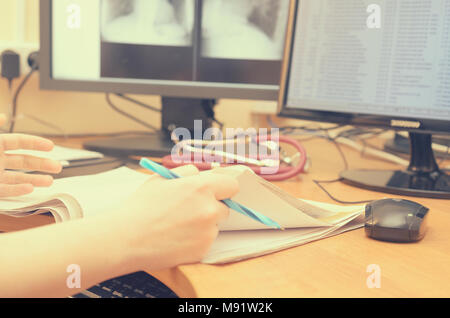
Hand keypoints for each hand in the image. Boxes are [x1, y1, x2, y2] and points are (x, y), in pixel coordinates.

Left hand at [0, 114, 61, 196]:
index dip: (35, 143)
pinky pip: (5, 190)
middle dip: (42, 164)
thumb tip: (3, 116)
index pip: (18, 142)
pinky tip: (30, 188)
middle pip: (23, 161)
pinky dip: (17, 190)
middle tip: (57, 167)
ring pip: (17, 177)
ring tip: (50, 181)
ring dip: (34, 179)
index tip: (51, 146)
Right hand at [110, 165, 238, 270]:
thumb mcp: (162, 178)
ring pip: (214, 226)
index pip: (231, 185)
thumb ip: (188, 172)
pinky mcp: (202, 250)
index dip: (223, 188)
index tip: (216, 192)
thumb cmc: (140, 208)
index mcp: (201, 188)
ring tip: (177, 226)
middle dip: (211, 208)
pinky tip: (176, 238)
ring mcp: (207, 232)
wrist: (125, 238)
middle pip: (224, 208)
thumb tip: (202, 173)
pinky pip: (206, 242)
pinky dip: (196, 241)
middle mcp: (209, 210)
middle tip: (189, 211)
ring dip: (203, 226)